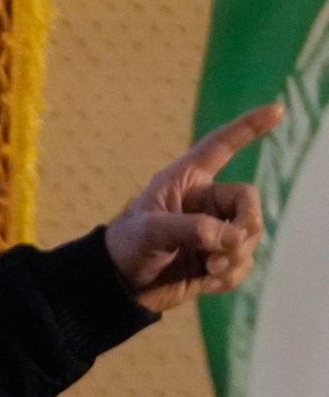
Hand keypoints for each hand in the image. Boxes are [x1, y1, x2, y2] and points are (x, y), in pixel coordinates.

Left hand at [104, 103, 283, 312]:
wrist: (118, 287)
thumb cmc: (126, 247)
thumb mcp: (151, 232)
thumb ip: (193, 229)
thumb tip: (232, 237)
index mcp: (186, 181)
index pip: (221, 146)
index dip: (248, 127)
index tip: (277, 109)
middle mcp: (204, 202)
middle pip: (248, 202)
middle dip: (246, 224)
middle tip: (229, 246)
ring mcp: (213, 231)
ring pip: (249, 235)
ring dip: (236, 255)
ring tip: (210, 268)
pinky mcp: (215, 259)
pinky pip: (242, 263)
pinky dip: (231, 275)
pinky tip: (208, 283)